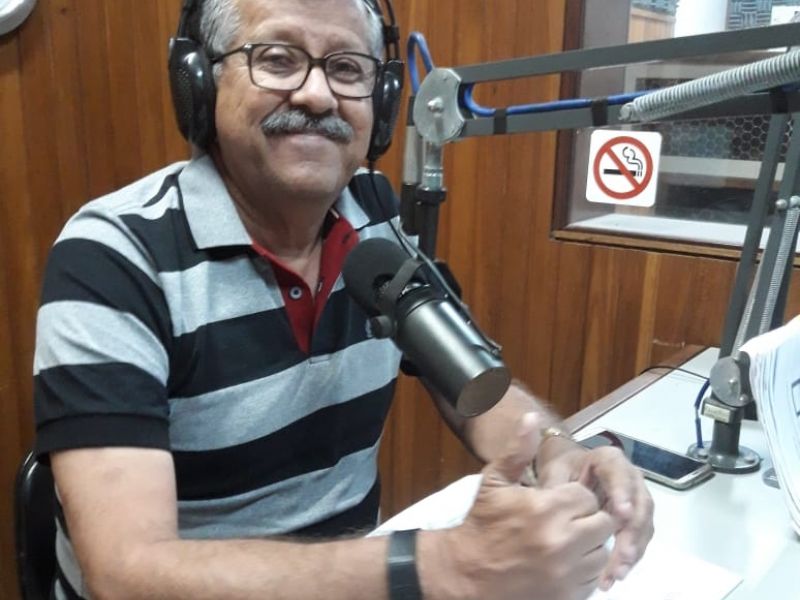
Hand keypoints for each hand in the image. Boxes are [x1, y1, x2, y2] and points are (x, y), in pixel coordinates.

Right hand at [433, 414, 614, 599]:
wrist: (465, 575)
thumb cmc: (482, 524)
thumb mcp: (494, 481)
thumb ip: (518, 450)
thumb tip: (533, 418)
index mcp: (546, 509)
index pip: (588, 497)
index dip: (575, 498)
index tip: (557, 504)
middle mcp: (561, 542)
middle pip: (602, 524)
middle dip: (587, 520)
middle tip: (564, 523)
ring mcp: (565, 574)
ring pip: (600, 553)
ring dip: (588, 547)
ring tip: (563, 543)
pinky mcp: (566, 597)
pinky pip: (592, 581)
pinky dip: (582, 573)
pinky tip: (561, 564)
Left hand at [534, 431, 653, 590]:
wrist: (568, 469)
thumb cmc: (561, 468)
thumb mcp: (555, 471)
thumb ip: (558, 486)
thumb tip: (559, 511)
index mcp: (609, 460)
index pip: (620, 473)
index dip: (623, 493)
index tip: (621, 513)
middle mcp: (629, 478)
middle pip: (640, 504)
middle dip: (632, 533)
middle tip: (621, 556)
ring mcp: (635, 499)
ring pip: (644, 525)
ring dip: (633, 550)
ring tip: (617, 572)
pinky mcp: (634, 519)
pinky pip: (638, 538)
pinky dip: (629, 557)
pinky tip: (616, 573)